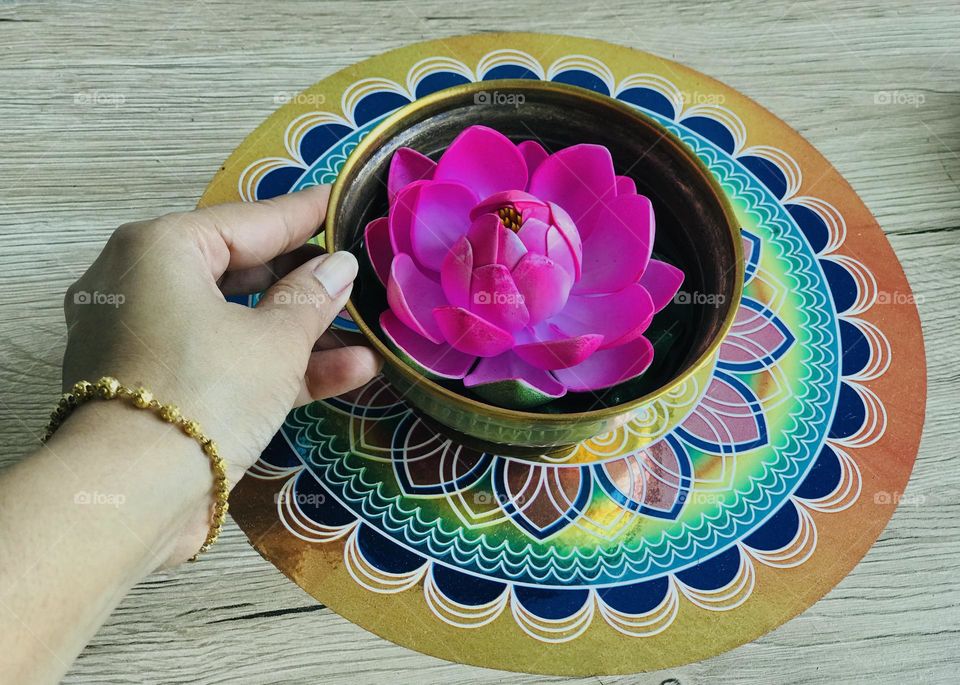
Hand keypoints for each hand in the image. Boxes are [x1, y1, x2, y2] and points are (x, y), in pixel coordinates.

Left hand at [60, 185, 380, 560]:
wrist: (134, 497)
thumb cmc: (206, 391)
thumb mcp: (274, 340)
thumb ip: (310, 297)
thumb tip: (340, 267)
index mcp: (159, 250)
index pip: (249, 221)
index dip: (305, 216)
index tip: (344, 202)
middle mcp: (143, 286)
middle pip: (241, 271)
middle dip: (307, 283)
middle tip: (358, 275)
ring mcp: (149, 340)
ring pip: (238, 322)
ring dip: (303, 332)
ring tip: (368, 333)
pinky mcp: (161, 387)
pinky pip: (225, 359)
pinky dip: (277, 364)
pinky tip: (350, 370)